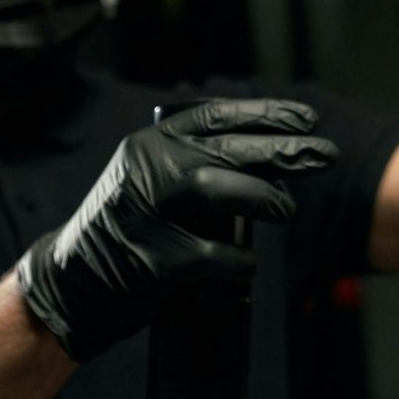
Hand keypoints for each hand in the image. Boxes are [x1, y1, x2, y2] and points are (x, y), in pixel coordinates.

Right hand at [17, 98, 336, 360]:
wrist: (72, 282)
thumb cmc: (134, 229)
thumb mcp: (155, 180)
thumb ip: (203, 164)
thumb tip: (279, 159)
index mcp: (151, 144)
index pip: (216, 117)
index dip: (266, 115)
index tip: (308, 120)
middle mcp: (147, 169)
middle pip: (227, 150)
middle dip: (284, 151)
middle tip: (326, 154)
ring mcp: (145, 212)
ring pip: (216, 188)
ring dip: (262, 197)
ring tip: (287, 210)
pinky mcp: (151, 259)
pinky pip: (212, 255)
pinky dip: (239, 262)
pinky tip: (248, 266)